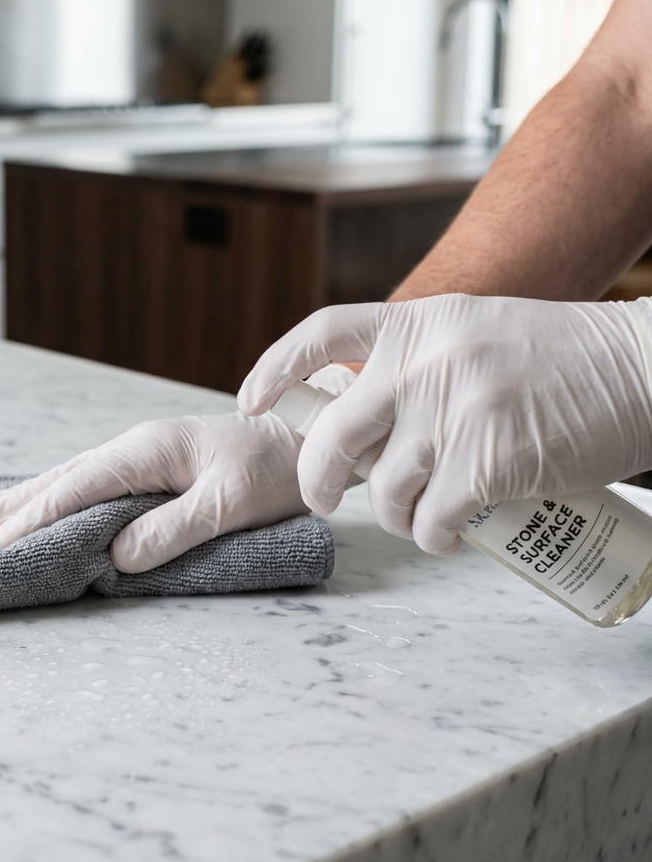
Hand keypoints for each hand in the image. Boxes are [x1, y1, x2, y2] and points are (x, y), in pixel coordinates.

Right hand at [0, 412, 306, 572]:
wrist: (301, 440)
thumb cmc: (273, 471)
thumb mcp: (231, 503)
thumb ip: (175, 528)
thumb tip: (115, 555)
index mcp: (146, 451)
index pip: (77, 489)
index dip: (33, 520)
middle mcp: (131, 449)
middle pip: (55, 482)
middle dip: (4, 511)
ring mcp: (135, 456)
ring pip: (62, 481)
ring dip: (15, 503)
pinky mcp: (143, 468)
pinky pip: (82, 485)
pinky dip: (46, 499)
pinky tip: (27, 507)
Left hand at [238, 295, 651, 555]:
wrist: (643, 371)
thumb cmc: (559, 363)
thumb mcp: (473, 337)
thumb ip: (416, 367)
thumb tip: (359, 425)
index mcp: (416, 323)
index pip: (320, 333)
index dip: (274, 369)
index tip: (249, 402)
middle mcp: (425, 362)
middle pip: (332, 435)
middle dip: (315, 481)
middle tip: (324, 501)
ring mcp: (454, 410)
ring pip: (383, 490)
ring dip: (394, 517)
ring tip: (423, 517)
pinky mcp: (487, 461)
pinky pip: (430, 520)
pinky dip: (435, 538)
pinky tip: (452, 536)